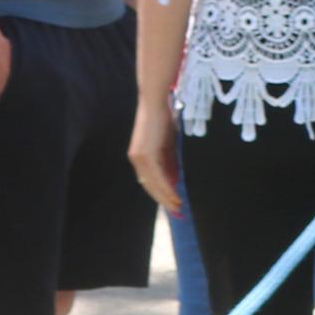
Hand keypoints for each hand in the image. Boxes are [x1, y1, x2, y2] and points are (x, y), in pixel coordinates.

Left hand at [127, 94, 181, 216]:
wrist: (156, 102)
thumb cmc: (164, 117)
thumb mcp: (168, 142)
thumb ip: (170, 159)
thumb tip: (175, 176)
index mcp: (141, 157)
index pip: (150, 180)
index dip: (161, 194)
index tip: (173, 204)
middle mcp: (137, 159)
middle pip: (149, 186)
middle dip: (163, 200)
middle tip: (177, 212)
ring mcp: (139, 157)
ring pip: (152, 184)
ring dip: (165, 197)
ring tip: (178, 207)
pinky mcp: (145, 154)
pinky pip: (157, 176)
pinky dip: (166, 187)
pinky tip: (175, 194)